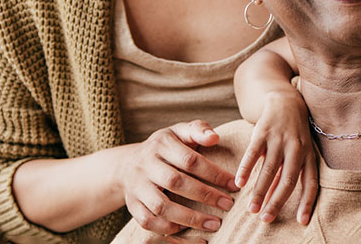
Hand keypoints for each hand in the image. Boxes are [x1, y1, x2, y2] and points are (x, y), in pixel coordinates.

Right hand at [117, 120, 238, 239]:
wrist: (127, 164)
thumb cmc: (166, 147)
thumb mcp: (180, 131)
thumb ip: (199, 130)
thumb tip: (215, 138)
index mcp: (162, 144)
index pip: (190, 160)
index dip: (213, 173)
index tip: (234, 185)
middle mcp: (146, 165)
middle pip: (175, 182)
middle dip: (205, 195)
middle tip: (228, 205)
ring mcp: (137, 186)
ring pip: (161, 206)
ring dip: (189, 218)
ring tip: (214, 224)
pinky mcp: (132, 205)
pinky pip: (147, 221)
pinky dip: (167, 228)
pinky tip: (187, 229)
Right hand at [234, 91, 317, 224]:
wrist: (285, 100)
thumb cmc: (293, 134)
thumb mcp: (298, 152)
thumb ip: (289, 174)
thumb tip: (273, 199)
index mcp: (308, 155)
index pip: (311, 183)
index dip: (307, 202)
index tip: (302, 222)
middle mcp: (296, 148)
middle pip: (288, 180)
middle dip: (277, 202)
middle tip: (266, 219)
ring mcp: (280, 139)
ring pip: (270, 170)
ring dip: (259, 191)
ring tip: (251, 209)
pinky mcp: (263, 130)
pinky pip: (254, 153)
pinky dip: (246, 169)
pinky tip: (240, 183)